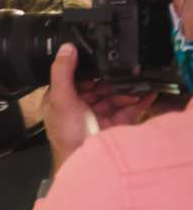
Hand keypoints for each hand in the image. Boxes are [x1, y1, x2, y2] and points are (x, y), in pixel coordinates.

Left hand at [45, 44, 156, 173]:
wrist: (86, 160)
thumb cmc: (67, 134)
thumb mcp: (61, 98)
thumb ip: (63, 72)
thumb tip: (66, 48)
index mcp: (62, 100)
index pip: (76, 79)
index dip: (89, 72)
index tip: (101, 63)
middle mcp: (80, 106)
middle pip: (99, 86)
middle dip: (111, 82)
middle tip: (122, 75)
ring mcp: (98, 115)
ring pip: (115, 96)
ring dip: (126, 91)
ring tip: (135, 87)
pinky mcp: (115, 123)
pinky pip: (129, 108)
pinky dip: (139, 100)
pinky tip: (148, 93)